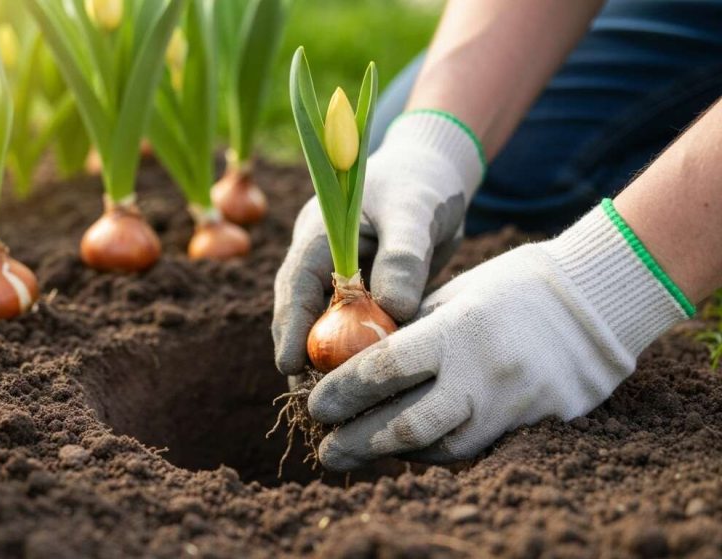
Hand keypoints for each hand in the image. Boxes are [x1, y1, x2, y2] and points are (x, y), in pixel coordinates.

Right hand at [273, 112, 484, 377]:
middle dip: (302, 353)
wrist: (436, 177)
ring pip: (324, 325)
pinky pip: (352, 329)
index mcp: (319, 234)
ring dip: (329, 359)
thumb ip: (403, 257)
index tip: (289, 364)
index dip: (290, 326)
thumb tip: (393, 310)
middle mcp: (321, 261)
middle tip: (312, 396)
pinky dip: (357, 354)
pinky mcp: (362, 295)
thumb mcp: (414, 213)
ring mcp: (339, 280)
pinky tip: (367, 385)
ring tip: (336, 401)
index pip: (296, 284)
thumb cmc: (421, 186)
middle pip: (300, 313)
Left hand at [307, 205, 688, 470]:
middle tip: (324, 450)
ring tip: (357, 450)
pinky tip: (407, 449)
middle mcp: (482, 373)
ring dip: (391, 453)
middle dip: (356, 441)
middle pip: (406, 425)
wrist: (594, 301)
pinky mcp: (532, 425)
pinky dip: (433, 452)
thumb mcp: (452, 295)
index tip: (313, 404)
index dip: (342, 392)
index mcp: (456, 330)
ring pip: (438, 448)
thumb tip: (351, 362)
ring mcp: (510, 405)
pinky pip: (471, 449)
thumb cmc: (509, 288)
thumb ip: (408, 332)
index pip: (385, 369)